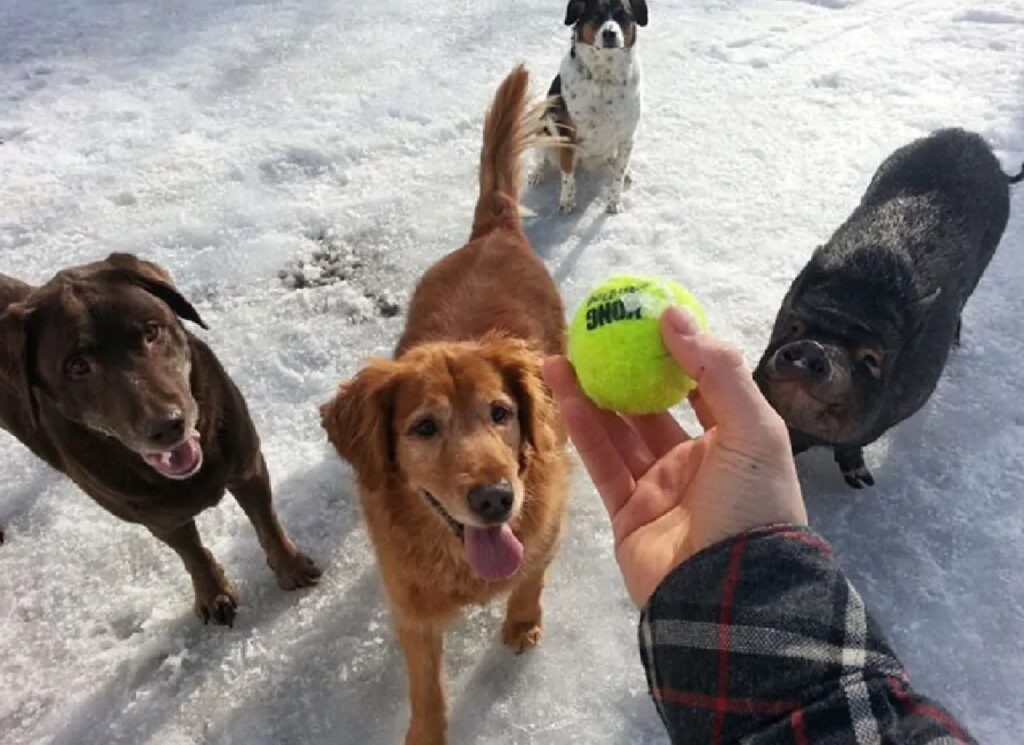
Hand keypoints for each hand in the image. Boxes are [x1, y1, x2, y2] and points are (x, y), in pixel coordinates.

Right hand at [543, 306, 806, 606]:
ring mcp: (659, 490)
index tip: (642, 320)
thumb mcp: (753, 428)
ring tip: (560, 358)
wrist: (729, 594)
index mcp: (733, 442)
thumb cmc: (752, 504)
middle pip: (650, 408)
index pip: (701, 388)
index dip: (674, 353)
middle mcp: (695, 463)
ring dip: (590, 395)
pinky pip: (601, 464)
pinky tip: (564, 395)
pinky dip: (583, 430)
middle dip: (622, 373)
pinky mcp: (627, 515)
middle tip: (592, 338)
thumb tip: (673, 314)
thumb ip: (716, 369)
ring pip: (618, 433)